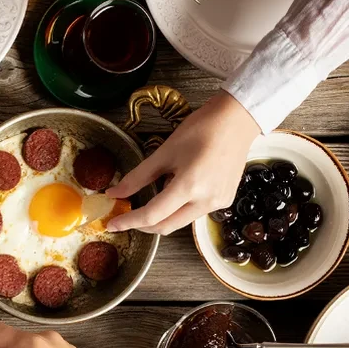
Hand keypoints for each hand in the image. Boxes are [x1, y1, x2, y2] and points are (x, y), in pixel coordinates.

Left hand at [106, 91, 259, 234]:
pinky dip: (179, 208)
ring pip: (180, 221)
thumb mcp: (164, 152)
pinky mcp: (225, 201)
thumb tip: (114, 193)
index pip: (153, 215)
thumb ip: (138, 177)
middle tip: (126, 216)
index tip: (112, 224)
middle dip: (144, 225)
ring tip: (155, 194)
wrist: (236, 121)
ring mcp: (217, 204)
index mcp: (189, 186)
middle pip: (166, 226)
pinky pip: (194, 213)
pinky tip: (178, 189)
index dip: (129, 222)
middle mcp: (206, 201)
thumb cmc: (201, 129)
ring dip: (162, 216)